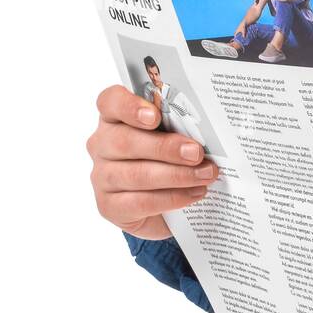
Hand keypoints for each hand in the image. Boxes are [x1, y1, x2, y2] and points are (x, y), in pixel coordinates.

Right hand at [87, 85, 217, 240]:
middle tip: (196, 152)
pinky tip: (193, 193)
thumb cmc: (171, 162)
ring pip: (135, 174)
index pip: (110, 102)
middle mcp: (103, 145)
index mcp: (116, 119)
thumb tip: (210, 130)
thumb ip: (182, 128)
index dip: (128, 106)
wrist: (164, 209)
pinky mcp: (109, 206)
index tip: (154, 116)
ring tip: (205, 175)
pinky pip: (139, 202)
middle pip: (125, 141)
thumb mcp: (176, 138)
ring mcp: (103, 176)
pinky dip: (171, 198)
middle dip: (165, 147)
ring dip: (176, 175)